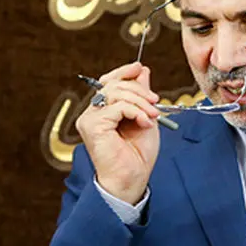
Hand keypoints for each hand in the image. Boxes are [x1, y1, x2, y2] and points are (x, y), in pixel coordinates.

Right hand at [75, 61, 161, 204]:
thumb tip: (142, 70)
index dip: (124, 71)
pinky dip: (135, 110)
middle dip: (139, 90)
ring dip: (140, 101)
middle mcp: (92, 113)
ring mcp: (89, 119)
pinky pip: (117, 106)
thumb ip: (141, 95)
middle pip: (114, 84)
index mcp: (103, 110)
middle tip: (156, 102)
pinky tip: (144, 122)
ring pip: (115, 92)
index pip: (109, 81)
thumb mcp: (144, 116)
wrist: (133, 178)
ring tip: (152, 115)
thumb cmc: (137, 154)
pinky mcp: (92, 126)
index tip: (140, 67)